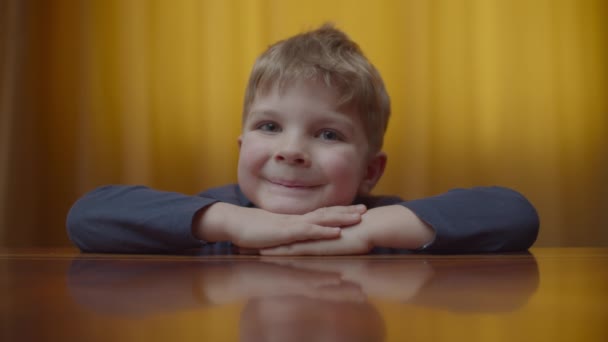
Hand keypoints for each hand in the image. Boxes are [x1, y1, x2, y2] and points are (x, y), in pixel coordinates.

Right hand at [193, 202, 366, 248]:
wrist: (234, 223)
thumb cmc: (251, 229)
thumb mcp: (273, 232)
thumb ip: (285, 233)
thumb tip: (294, 236)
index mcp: (295, 219)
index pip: (321, 213)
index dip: (338, 211)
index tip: (353, 210)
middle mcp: (297, 219)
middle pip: (326, 213)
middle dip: (347, 211)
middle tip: (365, 209)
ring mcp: (293, 224)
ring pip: (322, 219)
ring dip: (341, 218)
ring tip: (359, 217)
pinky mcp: (287, 232)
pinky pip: (309, 231)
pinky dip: (324, 230)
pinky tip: (337, 231)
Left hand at [260, 205, 434, 254]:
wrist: (372, 226)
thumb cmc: (361, 232)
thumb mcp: (343, 235)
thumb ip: (335, 237)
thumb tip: (332, 241)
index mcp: (316, 230)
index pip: (293, 233)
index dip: (277, 235)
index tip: (262, 238)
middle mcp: (311, 232)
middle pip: (284, 235)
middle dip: (267, 239)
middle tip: (248, 242)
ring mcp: (313, 238)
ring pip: (286, 243)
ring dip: (269, 247)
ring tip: (251, 250)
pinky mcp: (318, 245)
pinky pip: (295, 249)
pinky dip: (280, 252)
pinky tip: (268, 255)